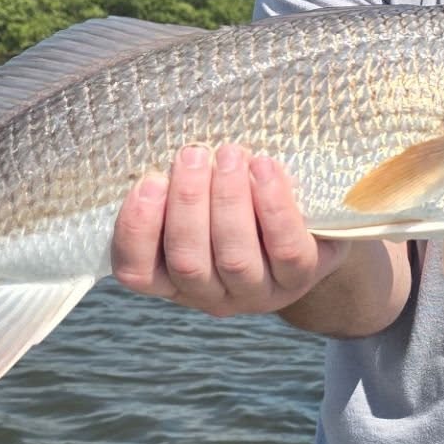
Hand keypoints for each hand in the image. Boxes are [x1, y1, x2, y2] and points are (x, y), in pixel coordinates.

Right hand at [111, 144, 349, 316]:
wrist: (305, 230)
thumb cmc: (238, 203)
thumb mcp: (201, 198)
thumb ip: (180, 184)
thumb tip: (172, 148)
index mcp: (172, 279)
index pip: (137, 271)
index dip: (137, 229)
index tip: (150, 180)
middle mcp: (209, 295)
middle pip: (187, 260)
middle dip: (187, 201)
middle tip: (193, 154)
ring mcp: (256, 293)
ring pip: (234, 257)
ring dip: (228, 200)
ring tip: (230, 154)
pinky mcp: (298, 278)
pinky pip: (285, 249)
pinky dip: (273, 206)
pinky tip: (264, 168)